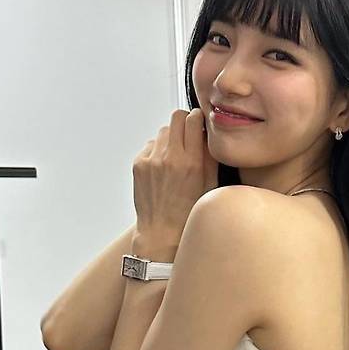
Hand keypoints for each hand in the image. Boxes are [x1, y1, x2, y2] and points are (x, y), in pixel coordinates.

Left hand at [132, 107, 218, 240]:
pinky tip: (163, 168)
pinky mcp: (139, 164)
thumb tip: (206, 134)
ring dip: (171, 138)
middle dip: (184, 122)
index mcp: (190, 162)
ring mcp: (151, 160)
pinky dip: (158, 151)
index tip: (199, 122)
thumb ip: (209, 156)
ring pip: (163, 131)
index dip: (198, 118)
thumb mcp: (210, 186)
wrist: (162, 232)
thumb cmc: (187, 214)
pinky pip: (151, 145)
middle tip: (188, 134)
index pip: (193, 120)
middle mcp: (169, 158)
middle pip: (175, 117)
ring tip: (176, 157)